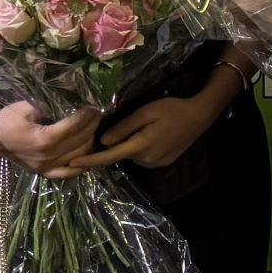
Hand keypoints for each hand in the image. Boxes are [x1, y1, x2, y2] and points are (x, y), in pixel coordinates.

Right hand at [0, 101, 99, 177]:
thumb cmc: (8, 117)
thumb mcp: (27, 106)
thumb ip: (50, 108)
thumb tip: (72, 106)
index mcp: (43, 139)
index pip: (73, 128)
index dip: (86, 117)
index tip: (94, 107)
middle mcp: (46, 156)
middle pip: (79, 142)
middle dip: (92, 127)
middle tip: (97, 115)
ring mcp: (45, 167)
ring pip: (78, 157)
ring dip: (90, 142)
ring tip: (93, 128)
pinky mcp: (43, 172)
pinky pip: (67, 173)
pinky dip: (81, 165)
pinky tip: (89, 155)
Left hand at [74, 96, 214, 171]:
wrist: (199, 116)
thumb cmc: (172, 109)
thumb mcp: (146, 112)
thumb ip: (124, 127)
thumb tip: (103, 141)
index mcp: (141, 146)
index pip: (109, 156)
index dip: (89, 160)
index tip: (71, 164)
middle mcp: (147, 160)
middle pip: (121, 155)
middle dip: (114, 145)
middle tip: (117, 126)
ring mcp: (156, 164)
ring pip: (132, 156)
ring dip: (129, 145)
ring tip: (140, 127)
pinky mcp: (163, 163)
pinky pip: (143, 157)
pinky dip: (139, 148)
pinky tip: (150, 134)